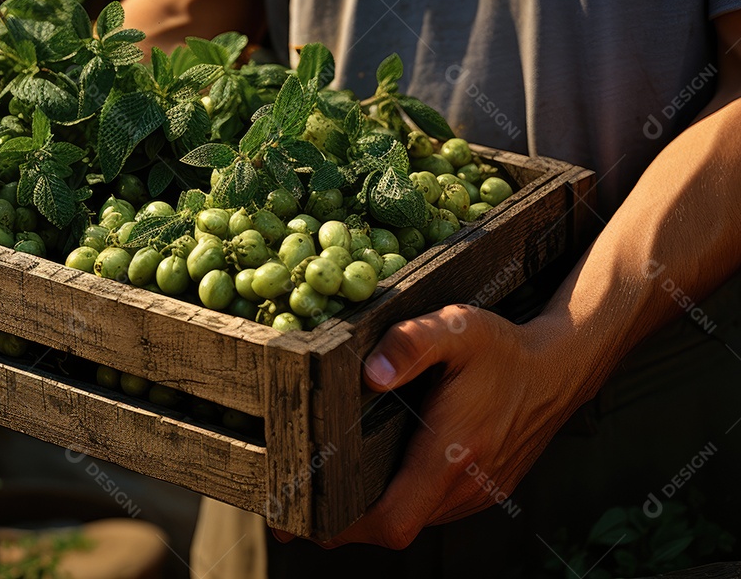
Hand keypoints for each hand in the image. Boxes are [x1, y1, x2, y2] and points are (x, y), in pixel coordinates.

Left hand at [276, 304, 588, 548]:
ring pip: (410, 521)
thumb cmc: (503, 349)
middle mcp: (465, 486)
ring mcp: (475, 494)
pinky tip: (372, 474)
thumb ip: (410, 344)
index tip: (304, 514)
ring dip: (370, 512)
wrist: (559, 369)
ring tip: (326, 485)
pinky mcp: (481, 491)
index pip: (392, 520)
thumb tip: (370, 374)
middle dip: (343, 520)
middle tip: (297, 499)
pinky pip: (429, 510)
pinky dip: (397, 500)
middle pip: (392, 528)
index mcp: (452, 454)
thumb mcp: (456, 327)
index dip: (345, 525)